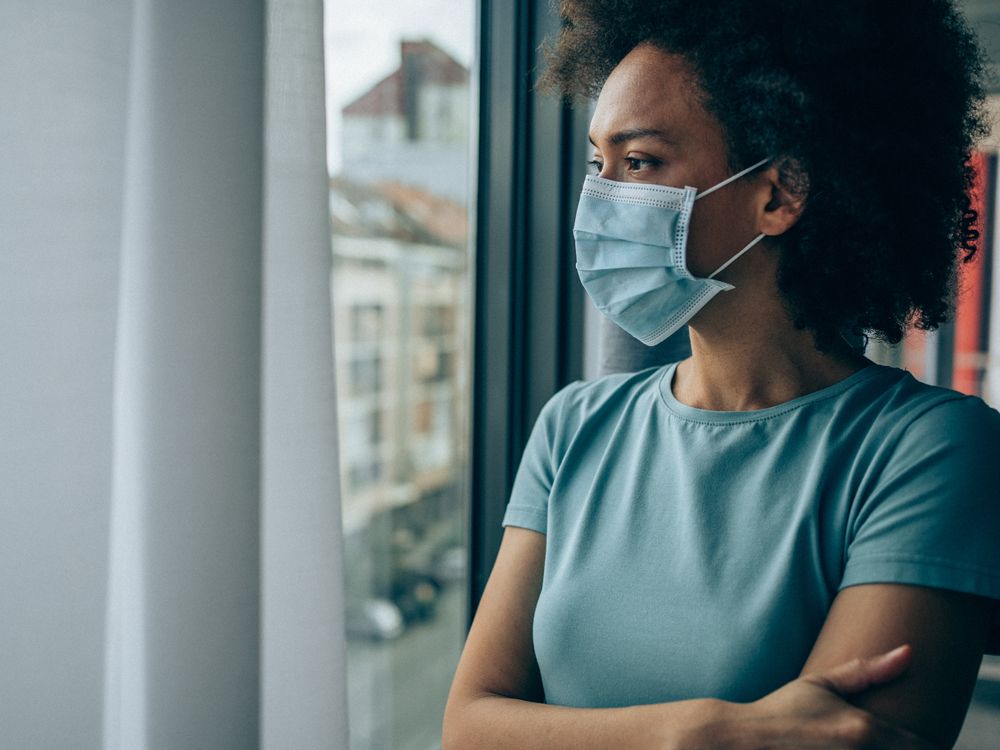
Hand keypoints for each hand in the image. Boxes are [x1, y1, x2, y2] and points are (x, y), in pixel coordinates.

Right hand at [698, 646, 938, 748]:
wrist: (744, 739)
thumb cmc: (783, 710)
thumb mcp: (822, 684)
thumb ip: (868, 670)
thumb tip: (909, 651)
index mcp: (864, 730)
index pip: (923, 745)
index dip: (928, 743)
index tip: (919, 738)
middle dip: (903, 747)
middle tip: (886, 740)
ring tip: (855, 744)